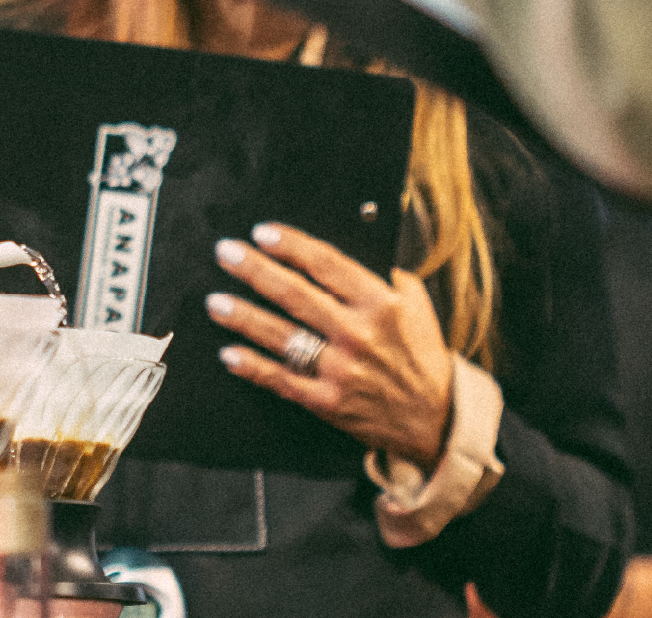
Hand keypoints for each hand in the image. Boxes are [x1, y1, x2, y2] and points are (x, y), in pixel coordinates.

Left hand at [207, 222, 454, 468]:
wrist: (436, 418)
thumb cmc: (420, 355)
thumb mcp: (416, 306)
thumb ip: (385, 276)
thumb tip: (350, 247)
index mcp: (381, 304)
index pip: (328, 265)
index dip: (292, 245)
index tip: (262, 232)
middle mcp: (359, 334)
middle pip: (296, 295)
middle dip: (255, 270)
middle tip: (226, 252)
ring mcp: (340, 370)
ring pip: (282, 336)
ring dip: (243, 316)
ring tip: (215, 300)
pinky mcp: (327, 401)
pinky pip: (282, 380)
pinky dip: (253, 366)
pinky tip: (228, 353)